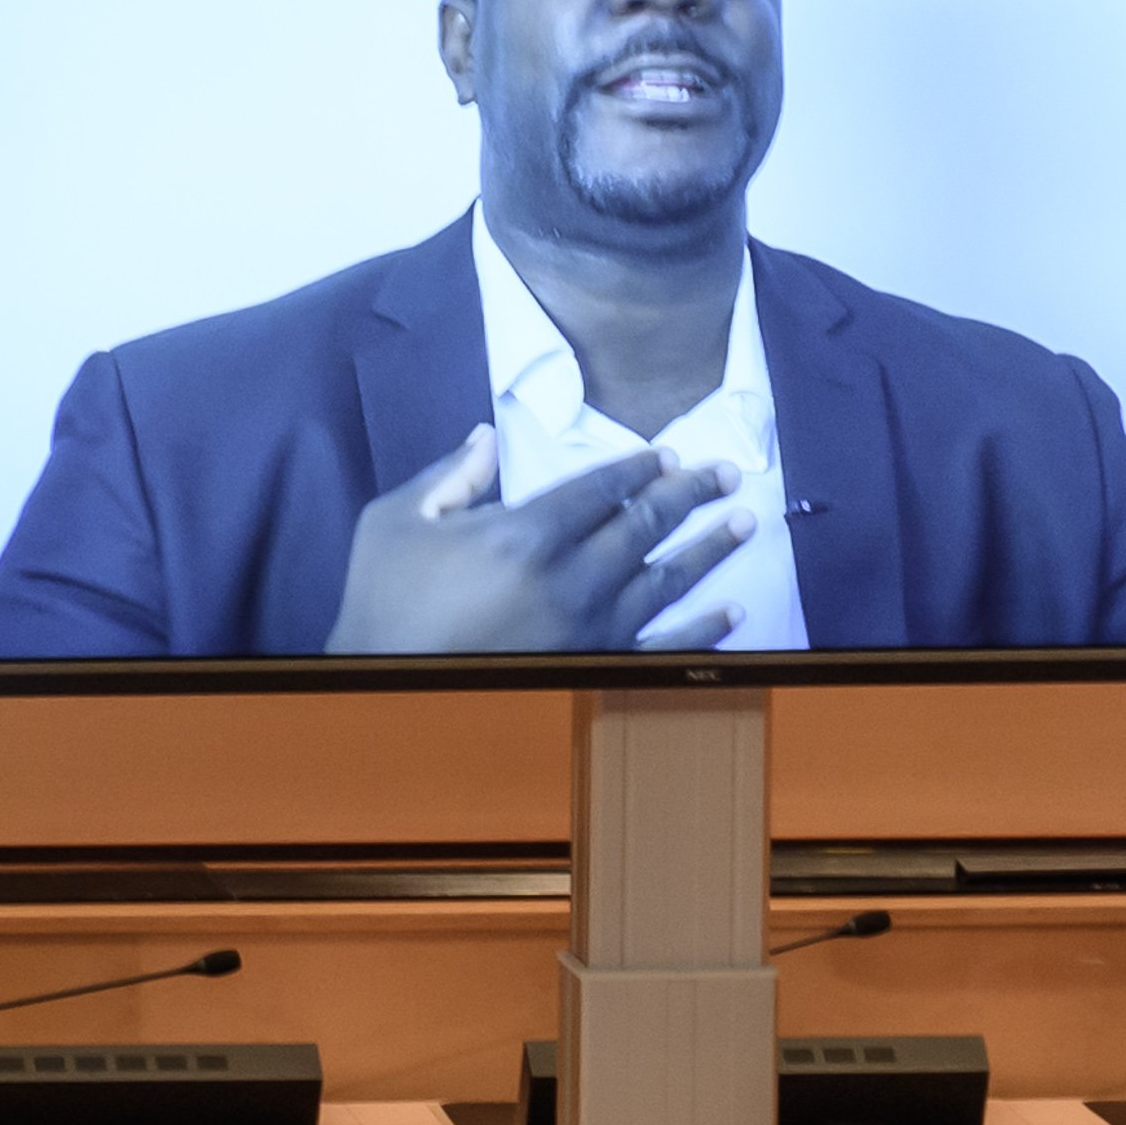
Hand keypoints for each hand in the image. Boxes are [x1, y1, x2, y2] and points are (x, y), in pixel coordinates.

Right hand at [323, 428, 750, 654]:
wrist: (381, 686)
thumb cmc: (383, 604)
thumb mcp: (397, 521)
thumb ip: (450, 475)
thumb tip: (486, 437)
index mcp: (524, 535)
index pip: (600, 489)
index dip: (638, 468)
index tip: (668, 456)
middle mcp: (568, 579)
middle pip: (644, 525)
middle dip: (689, 494)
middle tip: (724, 474)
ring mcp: (588, 629)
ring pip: (666, 580)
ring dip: (709, 549)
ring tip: (744, 524)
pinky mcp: (595, 667)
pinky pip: (663, 648)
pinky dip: (703, 630)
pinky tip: (732, 612)